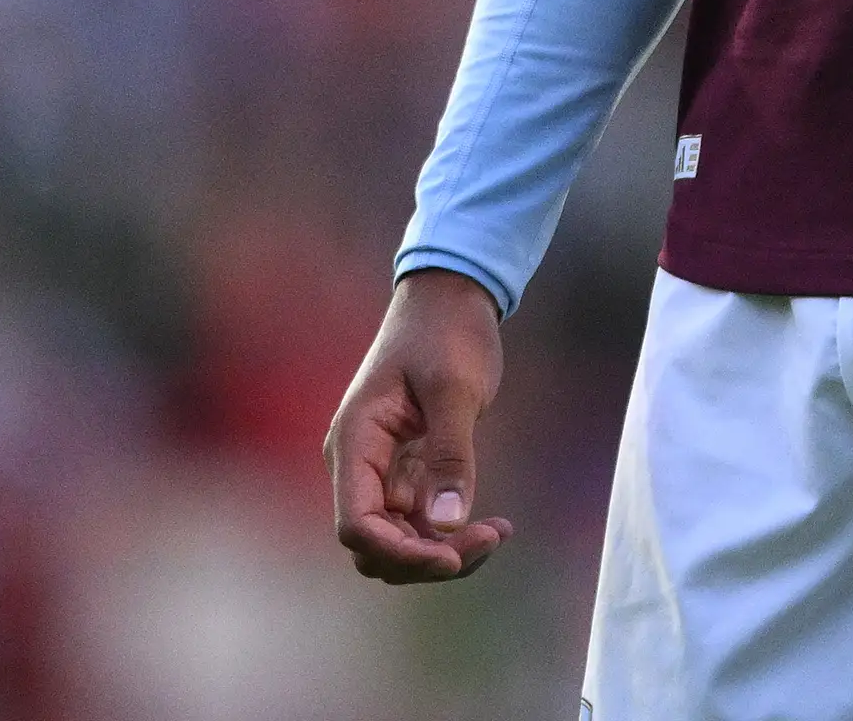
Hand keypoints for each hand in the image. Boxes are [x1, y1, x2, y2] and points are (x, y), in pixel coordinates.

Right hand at [326, 267, 514, 582]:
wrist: (451, 295)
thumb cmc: (447, 331)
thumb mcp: (454, 389)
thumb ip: (450, 454)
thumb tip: (446, 523)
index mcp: (355, 441)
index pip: (356, 524)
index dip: (399, 552)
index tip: (451, 556)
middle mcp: (359, 463)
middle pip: (376, 544)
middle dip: (425, 557)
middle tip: (487, 538)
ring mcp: (382, 469)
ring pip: (399, 539)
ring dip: (442, 550)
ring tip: (497, 532)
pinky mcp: (408, 468)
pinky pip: (419, 520)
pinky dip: (450, 531)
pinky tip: (495, 524)